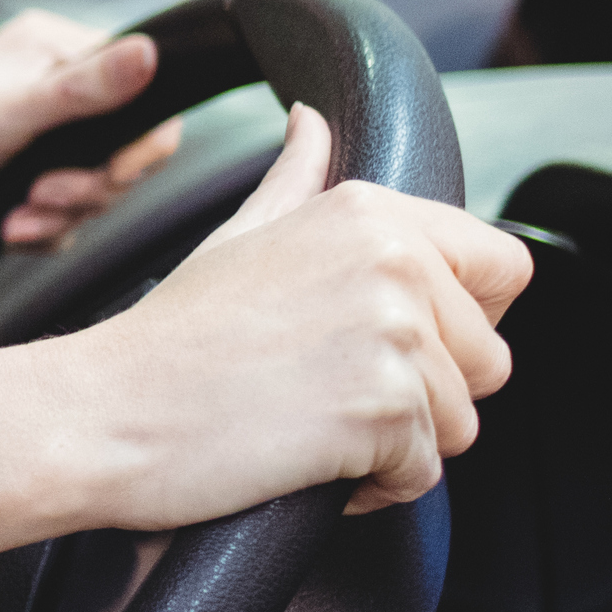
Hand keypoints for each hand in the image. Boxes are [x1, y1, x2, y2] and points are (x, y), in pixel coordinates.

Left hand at [0, 9, 183, 250]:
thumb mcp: (6, 115)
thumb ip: (83, 89)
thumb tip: (152, 52)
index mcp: (50, 48)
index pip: (143, 91)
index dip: (138, 145)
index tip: (111, 175)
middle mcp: (46, 82)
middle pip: (123, 146)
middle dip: (90, 187)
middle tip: (44, 196)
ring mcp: (32, 129)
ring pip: (94, 184)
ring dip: (62, 213)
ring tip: (18, 219)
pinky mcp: (16, 172)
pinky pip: (63, 210)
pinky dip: (43, 229)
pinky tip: (9, 232)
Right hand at [41, 106, 531, 529]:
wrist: (107, 410)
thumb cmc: (167, 338)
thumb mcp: (236, 236)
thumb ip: (295, 179)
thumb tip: (312, 123)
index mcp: (370, 214)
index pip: (504, 267)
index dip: (467, 318)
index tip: (399, 341)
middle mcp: (396, 263)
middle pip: (490, 358)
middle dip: (427, 394)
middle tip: (331, 391)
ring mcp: (396, 335)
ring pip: (462, 423)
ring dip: (397, 446)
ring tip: (312, 427)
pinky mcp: (387, 409)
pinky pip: (425, 474)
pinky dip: (373, 488)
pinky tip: (308, 462)